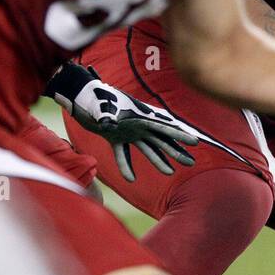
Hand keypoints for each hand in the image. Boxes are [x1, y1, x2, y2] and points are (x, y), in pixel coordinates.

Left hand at [46, 62, 198, 181]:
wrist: (79, 95)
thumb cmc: (92, 97)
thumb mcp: (100, 105)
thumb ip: (106, 114)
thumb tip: (108, 123)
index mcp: (139, 114)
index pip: (164, 126)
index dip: (180, 134)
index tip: (195, 142)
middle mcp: (137, 123)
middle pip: (161, 138)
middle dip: (176, 150)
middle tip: (191, 162)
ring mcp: (128, 130)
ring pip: (147, 147)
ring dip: (158, 159)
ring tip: (170, 172)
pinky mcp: (115, 137)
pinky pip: (124, 154)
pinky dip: (126, 165)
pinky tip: (130, 179)